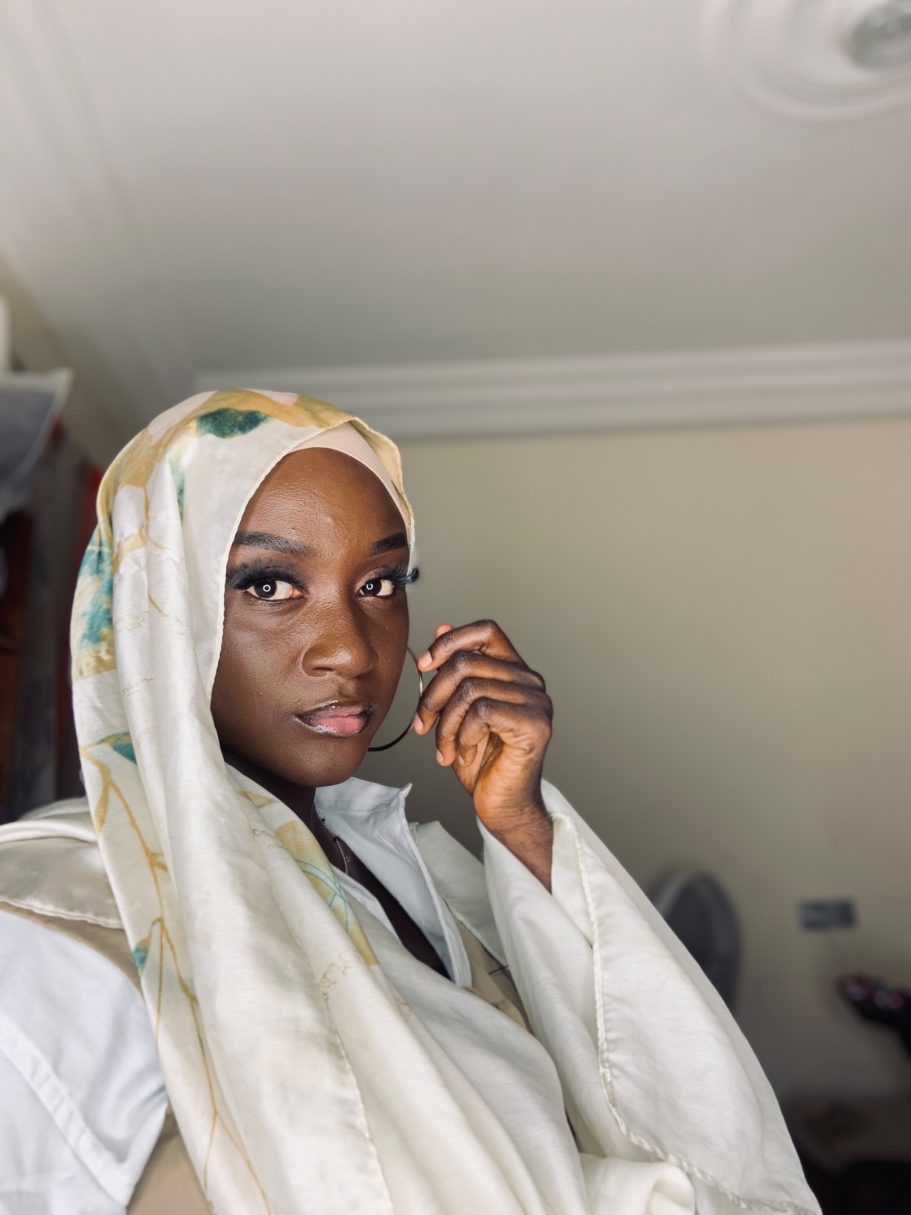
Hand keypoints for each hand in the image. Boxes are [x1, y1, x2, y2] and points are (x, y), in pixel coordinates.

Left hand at [411, 620, 552, 854]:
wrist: (501, 806)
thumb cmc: (482, 761)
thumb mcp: (456, 710)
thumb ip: (454, 672)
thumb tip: (442, 629)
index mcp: (514, 672)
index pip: (486, 630)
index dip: (450, 641)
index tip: (424, 665)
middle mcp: (530, 681)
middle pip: (467, 662)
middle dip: (433, 695)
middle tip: (424, 724)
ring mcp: (537, 702)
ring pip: (470, 688)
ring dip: (445, 723)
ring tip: (445, 747)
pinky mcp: (535, 725)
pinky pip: (482, 712)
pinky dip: (462, 734)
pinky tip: (463, 752)